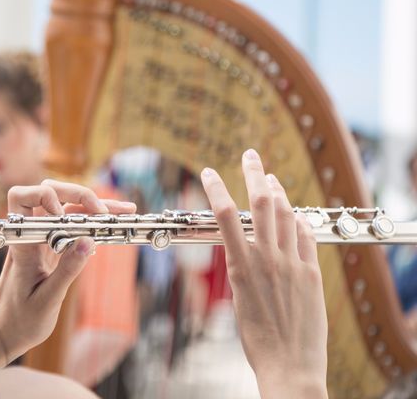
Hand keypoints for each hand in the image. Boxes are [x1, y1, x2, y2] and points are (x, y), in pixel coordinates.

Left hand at [0, 179, 134, 366]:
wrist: (6, 331)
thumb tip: (89, 241)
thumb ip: (67, 270)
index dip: (43, 196)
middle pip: (51, 191)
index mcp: (23, 243)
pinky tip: (116, 222)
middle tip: (103, 213)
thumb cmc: (20, 320)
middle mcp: (31, 234)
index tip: (64, 216)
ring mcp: (44, 238)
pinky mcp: (54, 246)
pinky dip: (95, 222)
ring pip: (68, 207)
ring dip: (94, 205)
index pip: (21, 198)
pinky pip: (76, 225)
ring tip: (126, 210)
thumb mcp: (46, 300)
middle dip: (79, 194)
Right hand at [200, 149, 327, 398]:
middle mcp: (268, 258)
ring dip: (279, 192)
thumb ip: (242, 268)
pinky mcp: (312, 272)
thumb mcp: (238, 298)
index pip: (225, 214)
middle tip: (251, 155)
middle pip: (262, 203)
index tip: (208, 172)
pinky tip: (295, 214)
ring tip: (272, 178)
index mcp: (242, 265)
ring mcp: (293, 263)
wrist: (289, 365)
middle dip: (255, 173)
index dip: (215, 188)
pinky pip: (306, 237)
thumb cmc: (257, 338)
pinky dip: (299, 220)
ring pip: (287, 214)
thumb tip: (243, 248)